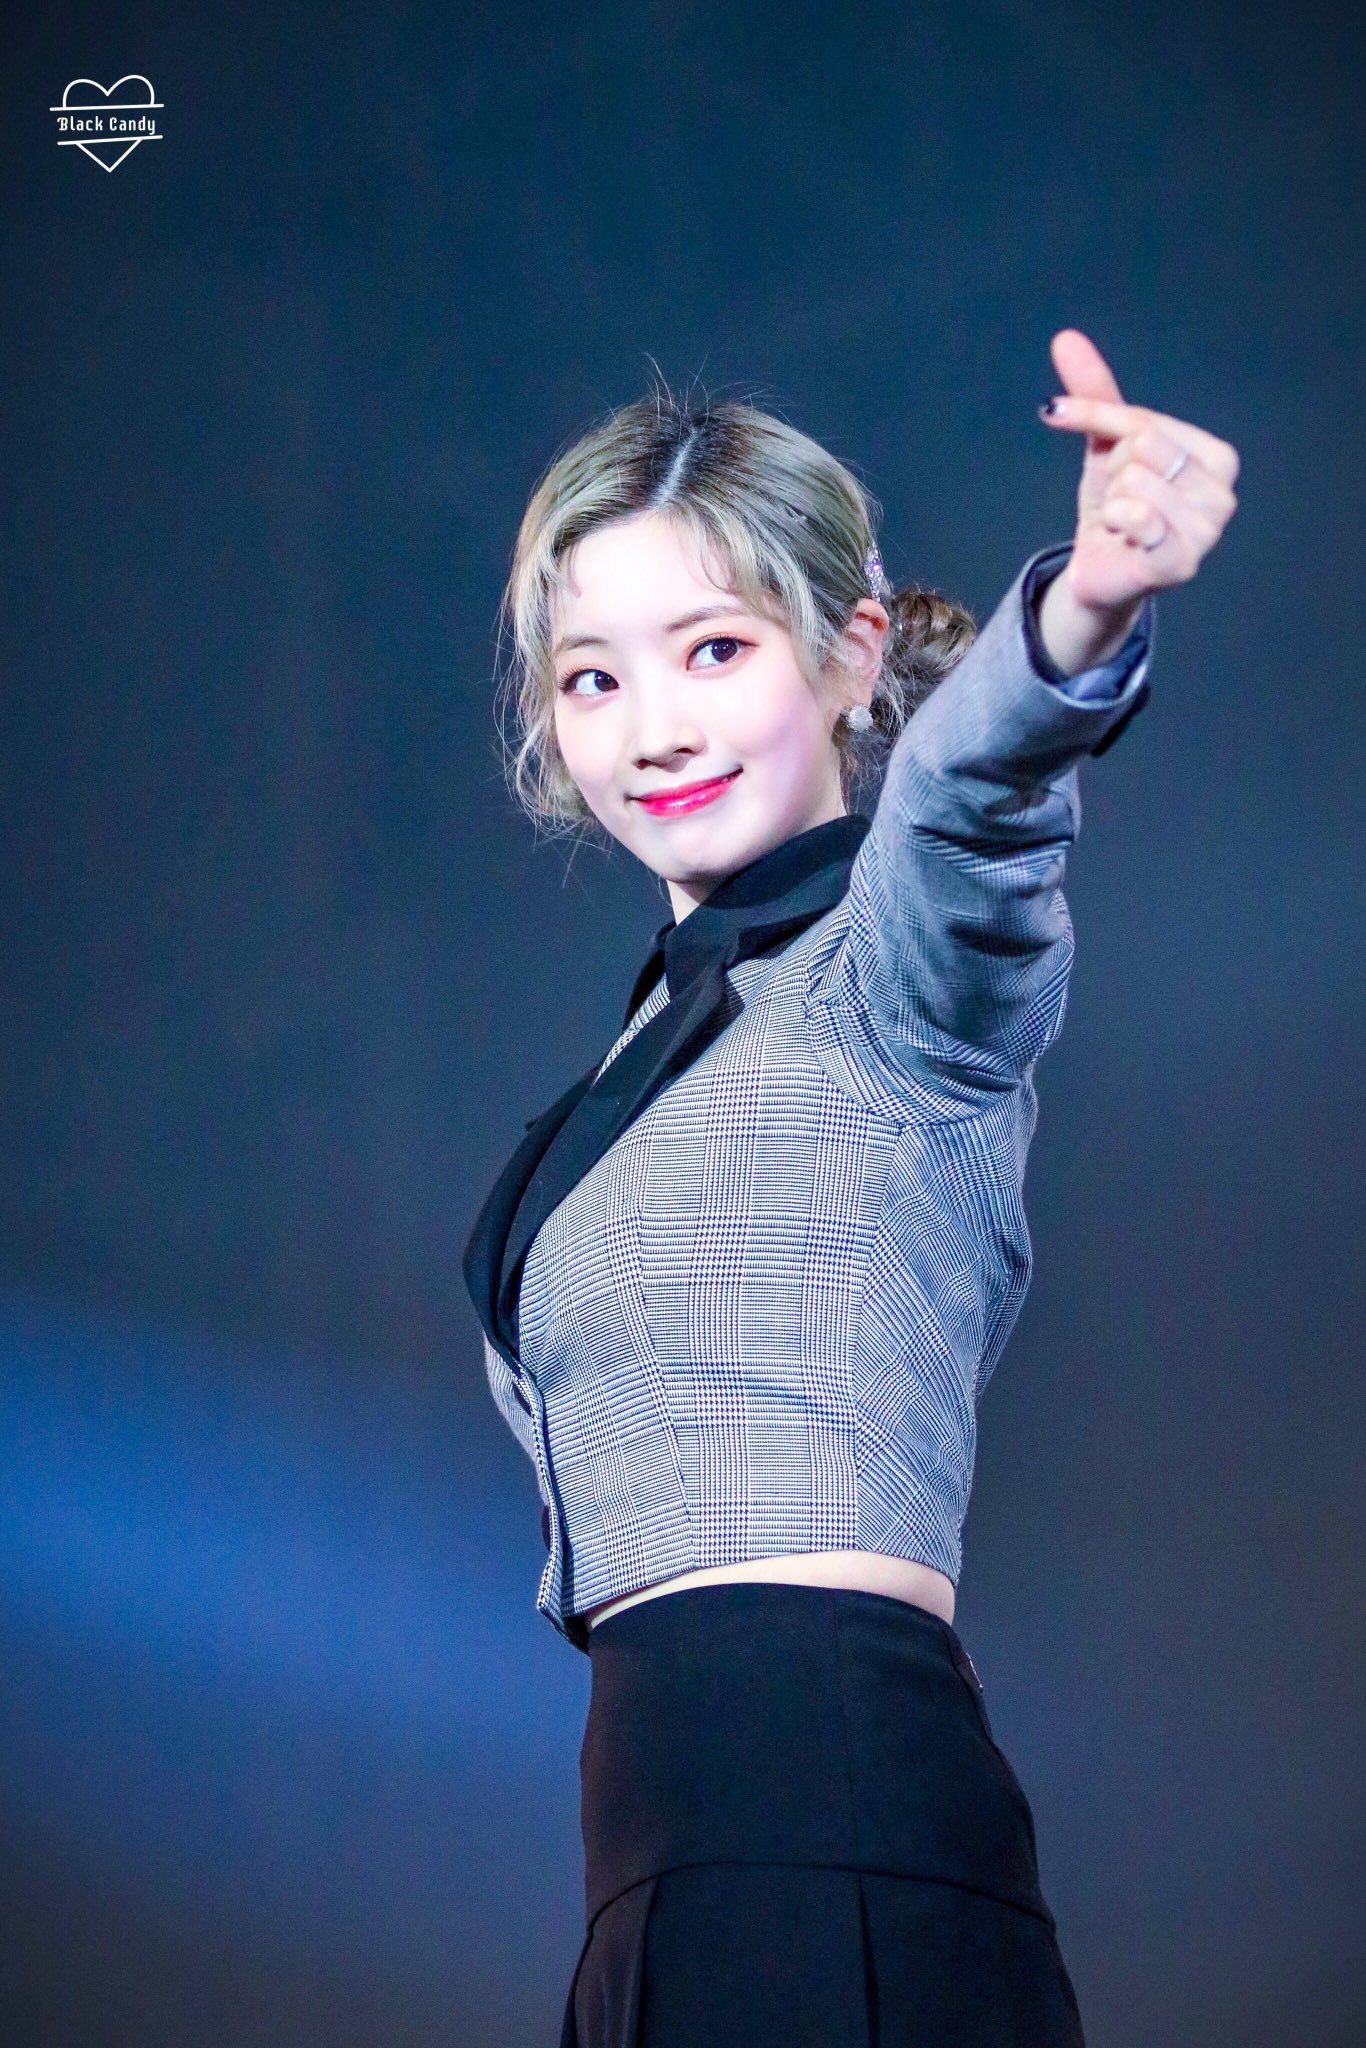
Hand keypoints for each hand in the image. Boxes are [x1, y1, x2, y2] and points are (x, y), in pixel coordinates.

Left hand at [1039, 328, 1239, 616]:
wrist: (1098, 568)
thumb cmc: (1113, 505)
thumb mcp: (1104, 443)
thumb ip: (1094, 392)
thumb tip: (1065, 337)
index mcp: (1218, 458)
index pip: (1145, 422)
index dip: (1100, 425)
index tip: (1069, 426)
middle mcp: (1224, 494)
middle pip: (1142, 447)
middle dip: (1113, 474)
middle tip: (1120, 502)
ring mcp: (1208, 532)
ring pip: (1132, 481)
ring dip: (1111, 503)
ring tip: (1124, 524)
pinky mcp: (1181, 562)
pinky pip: (1134, 516)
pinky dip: (1113, 523)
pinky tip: (1124, 539)